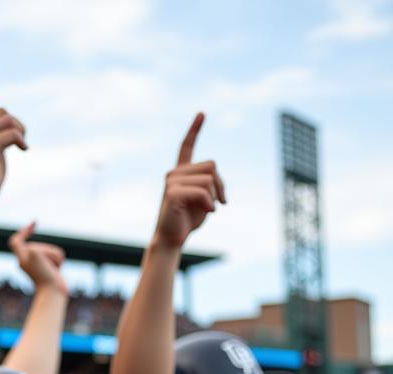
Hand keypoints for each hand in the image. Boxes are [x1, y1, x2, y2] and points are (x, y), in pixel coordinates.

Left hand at [8, 221, 68, 295]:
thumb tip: (38, 253)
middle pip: (40, 246)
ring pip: (51, 250)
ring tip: (53, 268)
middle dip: (48, 250)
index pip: (16, 241)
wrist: (52, 293)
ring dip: (54, 256)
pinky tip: (57, 270)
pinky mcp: (49, 269)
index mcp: (21, 258)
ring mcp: (39, 266)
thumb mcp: (34, 253)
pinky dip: (59, 261)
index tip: (34, 224)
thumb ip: (34, 246)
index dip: (23, 231)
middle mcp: (28, 262)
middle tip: (47, 264)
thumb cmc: (43, 275)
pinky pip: (57, 257)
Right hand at [153, 113, 225, 249]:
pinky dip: (210, 203)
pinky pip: (203, 191)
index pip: (186, 147)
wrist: (171, 240)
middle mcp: (174, 173)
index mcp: (180, 173)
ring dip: (215, 196)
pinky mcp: (172, 193)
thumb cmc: (187, 221)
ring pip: (209, 179)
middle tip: (220, 202)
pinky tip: (208, 212)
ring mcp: (171, 182)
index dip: (194, 130)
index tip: (202, 114)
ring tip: (209, 209)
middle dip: (220, 185)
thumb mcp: (204, 199)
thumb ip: (210, 184)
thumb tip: (216, 182)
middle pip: (211, 166)